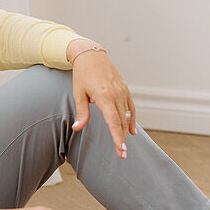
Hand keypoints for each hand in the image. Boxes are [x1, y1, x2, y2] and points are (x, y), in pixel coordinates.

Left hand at [68, 43, 136, 157]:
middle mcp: (116, 94)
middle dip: (122, 139)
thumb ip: (82, 113)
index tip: (121, 150)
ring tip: (124, 145)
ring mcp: (122, 91)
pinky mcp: (124, 88)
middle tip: (122, 155)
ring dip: (126, 131)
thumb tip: (77, 128)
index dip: (117, 137)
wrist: (91, 54)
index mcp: (104, 97)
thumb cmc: (83, 74)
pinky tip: (131, 130)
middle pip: (121, 122)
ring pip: (127, 116)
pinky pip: (130, 107)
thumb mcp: (79, 93)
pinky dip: (132, 119)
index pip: (113, 122)